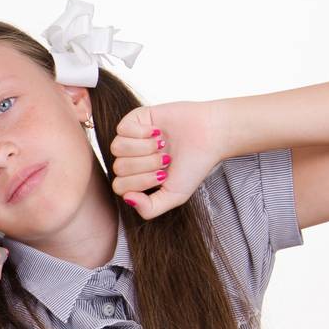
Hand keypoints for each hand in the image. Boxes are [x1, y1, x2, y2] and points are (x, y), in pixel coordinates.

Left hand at [108, 100, 226, 219]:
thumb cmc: (193, 166)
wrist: (210, 136)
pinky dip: (141, 132)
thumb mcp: (174, 196)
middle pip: (119, 167)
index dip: (141, 182)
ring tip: (162, 144)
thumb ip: (150, 208)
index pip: (120, 186)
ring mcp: (131, 139)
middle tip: (167, 158)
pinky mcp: (135, 119)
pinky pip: (122, 129)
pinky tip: (158, 132)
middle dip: (146, 164)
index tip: (164, 175)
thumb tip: (127, 199)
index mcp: (137, 178)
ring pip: (117, 148)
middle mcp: (131, 159)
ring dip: (143, 148)